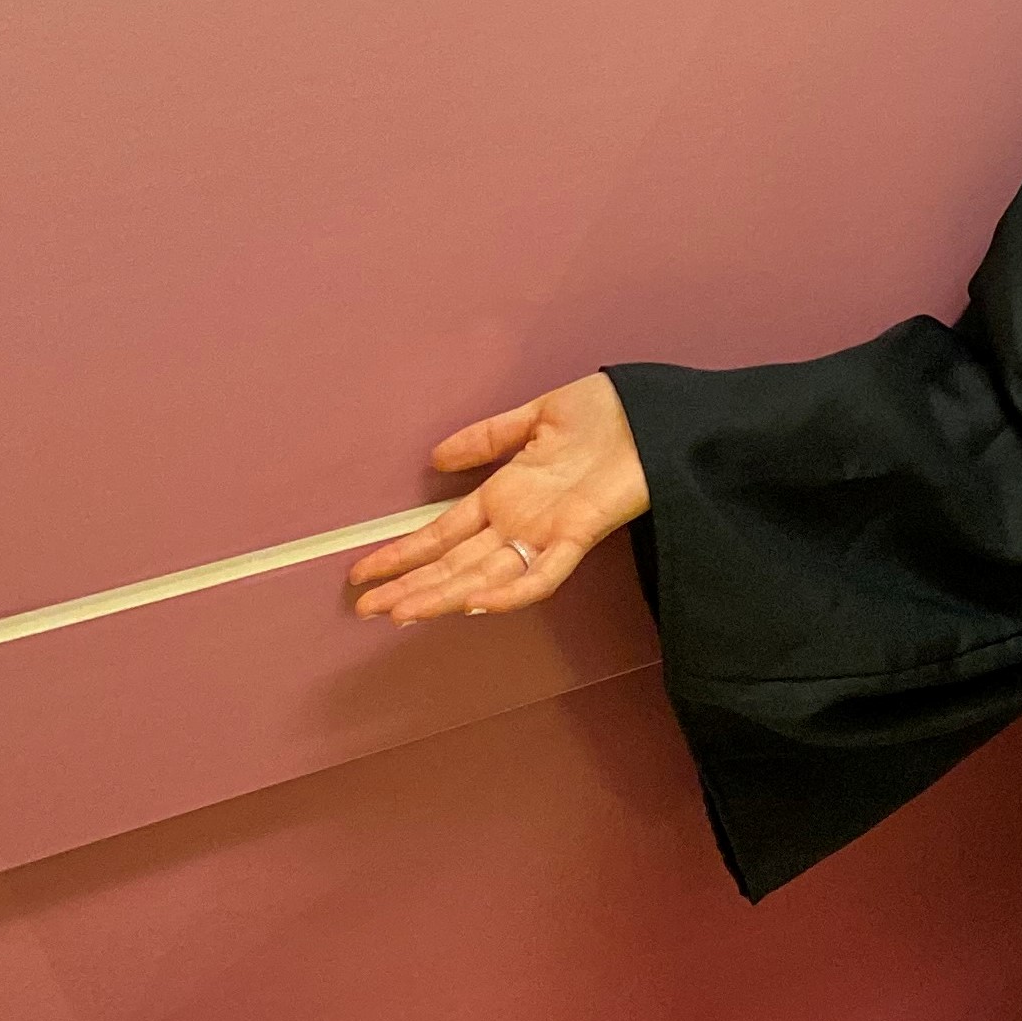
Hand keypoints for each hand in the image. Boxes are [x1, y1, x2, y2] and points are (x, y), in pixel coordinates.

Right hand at [347, 370, 649, 624]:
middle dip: (412, 586)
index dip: (405, 553)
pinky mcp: (581, 534)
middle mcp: (520, 520)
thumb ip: (489, 437)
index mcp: (507, 493)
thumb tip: (435, 458)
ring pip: (487, 576)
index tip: (364, 574)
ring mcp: (548, 531)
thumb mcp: (537, 416)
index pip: (444, 532)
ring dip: (444, 595)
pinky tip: (477, 602)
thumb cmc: (607, 412)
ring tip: (403, 612)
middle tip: (367, 608)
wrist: (657, 409)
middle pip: (456, 563)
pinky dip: (512, 592)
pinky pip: (543, 573)